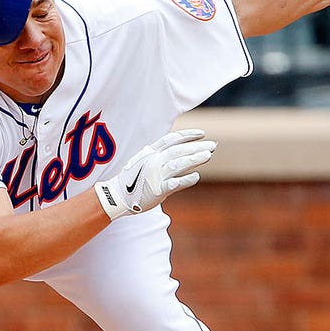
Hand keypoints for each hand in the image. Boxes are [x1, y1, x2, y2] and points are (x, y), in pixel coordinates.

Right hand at [94, 129, 216, 219]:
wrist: (116, 196)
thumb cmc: (132, 180)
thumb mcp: (143, 161)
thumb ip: (159, 155)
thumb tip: (177, 151)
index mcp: (151, 153)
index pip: (172, 139)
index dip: (188, 135)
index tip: (202, 134)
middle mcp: (153, 161)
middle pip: (178, 151)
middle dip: (197, 147)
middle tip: (213, 145)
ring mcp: (155, 175)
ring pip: (178, 164)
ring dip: (194, 159)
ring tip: (208, 156)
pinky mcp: (157, 190)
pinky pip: (174, 183)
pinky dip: (186, 179)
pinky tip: (196, 176)